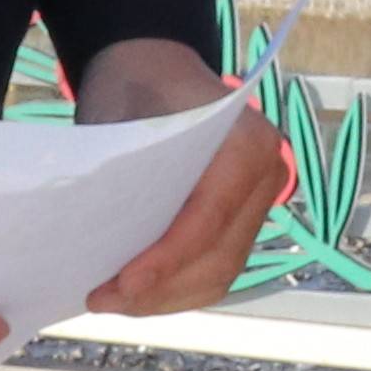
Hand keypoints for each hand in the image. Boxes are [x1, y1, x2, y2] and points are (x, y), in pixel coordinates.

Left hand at [70, 35, 292, 319]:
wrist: (155, 69)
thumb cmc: (136, 90)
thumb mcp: (125, 125)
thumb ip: (126, 183)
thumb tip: (104, 250)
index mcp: (246, 144)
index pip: (209, 218)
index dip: (168, 260)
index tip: (123, 284)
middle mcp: (268, 175)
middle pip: (219, 257)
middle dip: (161, 288)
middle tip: (102, 299)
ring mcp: (260, 201)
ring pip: (221, 273)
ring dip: (167, 298)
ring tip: (113, 301)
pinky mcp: (244, 220)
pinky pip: (218, 269)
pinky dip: (178, 289)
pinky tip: (139, 293)